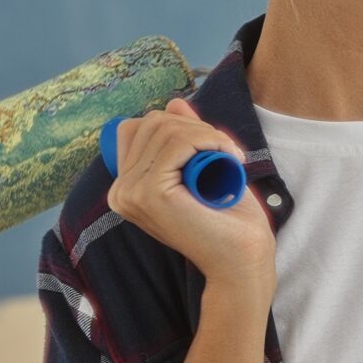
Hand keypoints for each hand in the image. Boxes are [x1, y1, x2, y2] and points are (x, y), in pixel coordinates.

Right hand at [104, 98, 276, 295]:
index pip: (138, 128)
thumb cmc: (228, 219)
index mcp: (126, 187)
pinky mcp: (148, 194)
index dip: (179, 126)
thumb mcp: (204, 166)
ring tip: (231, 156)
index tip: (213, 146)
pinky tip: (230, 157)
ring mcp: (129, 193)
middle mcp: (119, 191)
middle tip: (228, 152)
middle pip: (151, 123)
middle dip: (196, 127)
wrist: (243, 259)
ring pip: (164, 128)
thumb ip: (186, 137)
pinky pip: (175, 142)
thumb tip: (174, 103)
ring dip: (206, 133)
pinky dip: (209, 139)